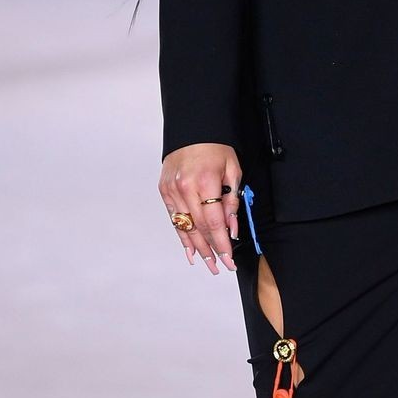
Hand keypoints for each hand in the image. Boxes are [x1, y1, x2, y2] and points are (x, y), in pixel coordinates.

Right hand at [159, 143, 242, 272]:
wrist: (192, 130)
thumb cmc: (215, 148)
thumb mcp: (232, 171)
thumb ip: (232, 201)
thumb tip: (232, 229)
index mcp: (205, 181)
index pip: (215, 221)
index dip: (222, 243)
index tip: (229, 258)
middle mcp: (185, 188)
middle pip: (200, 228)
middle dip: (211, 250)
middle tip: (220, 267)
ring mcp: (172, 191)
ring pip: (185, 227)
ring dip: (197, 248)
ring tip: (208, 264)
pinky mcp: (165, 192)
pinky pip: (174, 220)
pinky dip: (182, 236)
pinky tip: (190, 251)